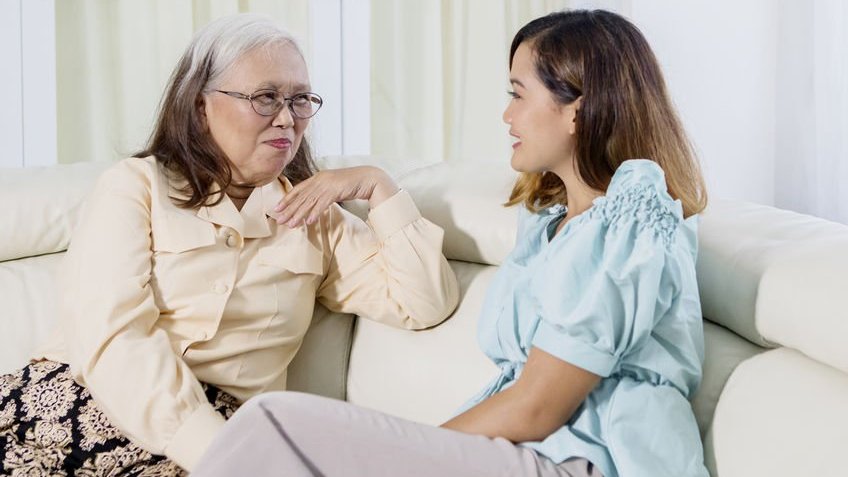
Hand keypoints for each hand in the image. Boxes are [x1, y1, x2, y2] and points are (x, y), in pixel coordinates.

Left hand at [274, 166, 398, 226]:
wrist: (368, 179)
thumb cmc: (351, 184)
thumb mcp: (333, 186)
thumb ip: (322, 192)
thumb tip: (312, 203)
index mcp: (318, 177)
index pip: (298, 189)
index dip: (287, 199)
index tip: (277, 208)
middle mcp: (320, 180)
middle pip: (301, 197)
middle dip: (289, 210)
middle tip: (279, 220)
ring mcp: (327, 185)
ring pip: (309, 202)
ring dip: (299, 215)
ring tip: (290, 225)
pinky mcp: (335, 191)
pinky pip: (322, 204)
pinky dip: (315, 213)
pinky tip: (308, 221)